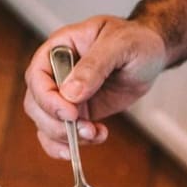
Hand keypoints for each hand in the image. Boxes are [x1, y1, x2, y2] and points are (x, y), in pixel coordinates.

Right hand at [24, 16, 166, 158]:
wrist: (150, 55)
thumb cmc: (135, 40)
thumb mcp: (119, 44)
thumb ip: (94, 65)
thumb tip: (69, 93)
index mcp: (60, 48)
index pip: (36, 76)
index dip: (47, 99)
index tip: (71, 113)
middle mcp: (56, 73)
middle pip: (36, 105)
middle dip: (57, 124)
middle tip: (86, 128)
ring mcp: (65, 96)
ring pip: (46, 124)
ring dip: (66, 138)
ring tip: (95, 134)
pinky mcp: (78, 113)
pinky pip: (60, 135)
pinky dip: (69, 145)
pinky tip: (92, 139)